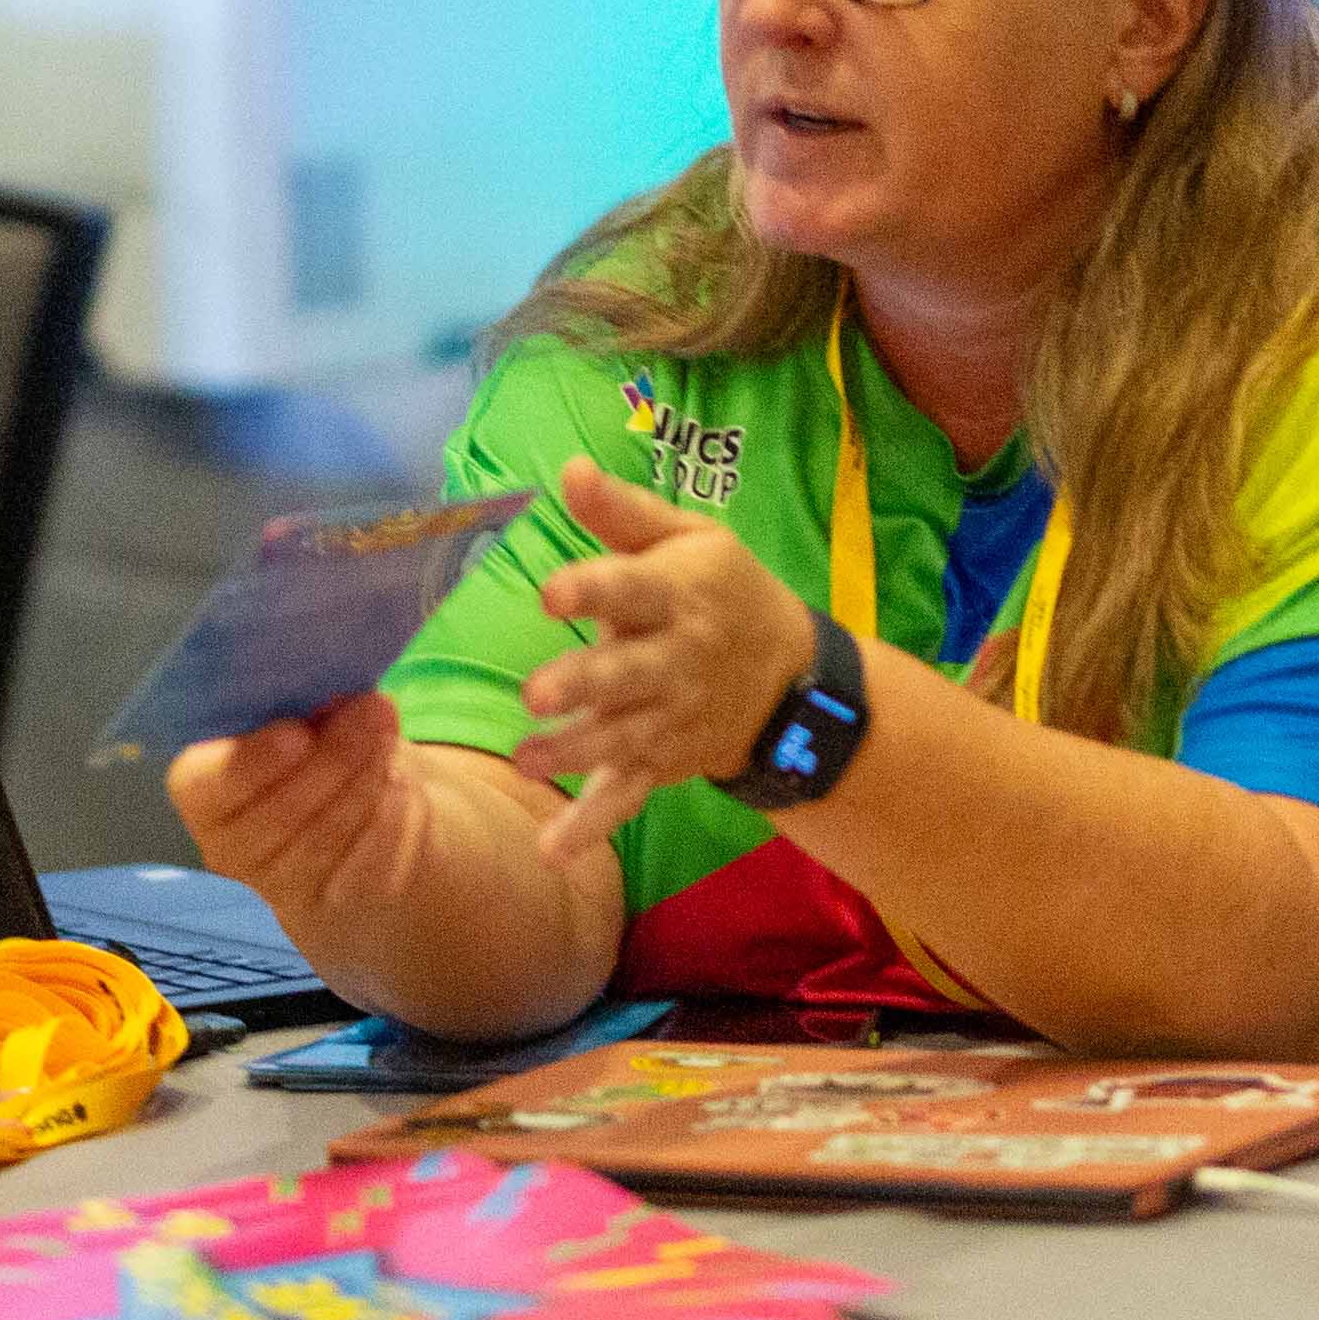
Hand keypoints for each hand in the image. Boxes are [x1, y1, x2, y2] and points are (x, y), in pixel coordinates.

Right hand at [170, 688, 450, 924]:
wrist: (350, 828)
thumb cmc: (310, 753)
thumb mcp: (296, 718)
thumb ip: (295, 704)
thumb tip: (329, 688)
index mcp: (204, 794)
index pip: (202, 788)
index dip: (248, 763)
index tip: (297, 732)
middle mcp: (230, 847)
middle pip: (274, 814)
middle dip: (330, 758)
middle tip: (372, 707)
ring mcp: (278, 884)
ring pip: (321, 838)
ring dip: (362, 777)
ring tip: (388, 726)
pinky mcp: (330, 905)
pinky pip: (361, 865)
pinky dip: (386, 817)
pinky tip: (402, 780)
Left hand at [508, 456, 825, 863]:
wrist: (793, 679)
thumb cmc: (722, 591)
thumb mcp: (690, 537)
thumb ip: (624, 513)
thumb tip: (568, 470)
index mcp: (679, 596)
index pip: (633, 589)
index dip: (593, 590)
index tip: (551, 593)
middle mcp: (677, 660)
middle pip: (628, 674)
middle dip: (585, 685)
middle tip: (537, 694)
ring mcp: (671, 718)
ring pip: (621, 738)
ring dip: (575, 752)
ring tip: (526, 759)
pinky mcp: (664, 762)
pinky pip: (626, 796)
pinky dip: (591, 824)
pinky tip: (551, 849)